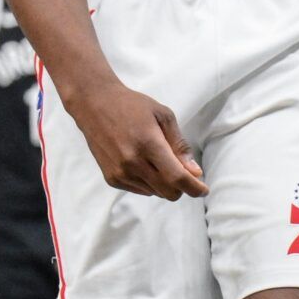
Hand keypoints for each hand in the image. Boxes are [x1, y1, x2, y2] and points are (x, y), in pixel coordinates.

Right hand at [69, 82, 208, 198]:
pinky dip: (149, 182)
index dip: (194, 188)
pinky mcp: (111, 179)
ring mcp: (120, 173)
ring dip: (164, 183)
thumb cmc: (133, 106)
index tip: (204, 190)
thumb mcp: (163, 116)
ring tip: (158, 159)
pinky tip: (144, 162)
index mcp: (149, 144)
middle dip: (182, 187)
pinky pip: (140, 190)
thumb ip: (179, 145)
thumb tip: (195, 171)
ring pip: (155, 193)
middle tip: (184, 171)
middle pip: (168, 192)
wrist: (94, 104)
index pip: (177, 177)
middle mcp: (133, 163)